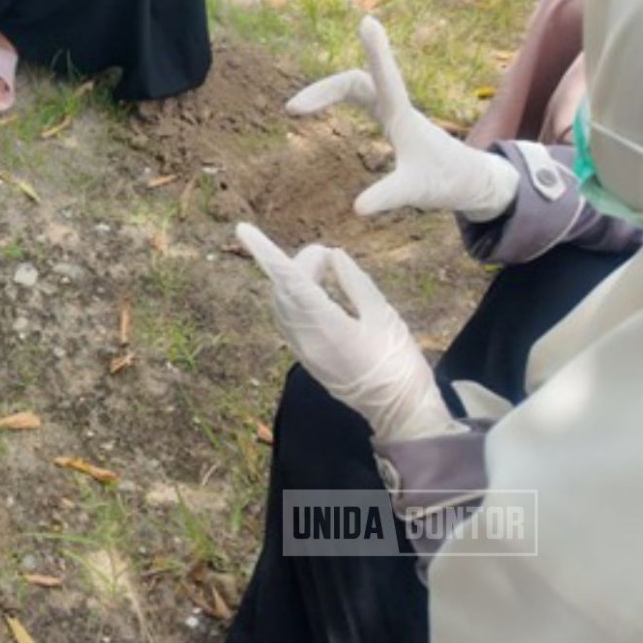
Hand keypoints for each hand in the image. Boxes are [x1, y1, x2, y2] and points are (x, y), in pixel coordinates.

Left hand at [235, 224, 457, 441]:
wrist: (400, 412)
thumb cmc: (398, 363)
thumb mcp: (384, 315)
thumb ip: (355, 282)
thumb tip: (334, 256)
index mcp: (325, 326)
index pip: (288, 280)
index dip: (265, 252)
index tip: (242, 230)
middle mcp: (304, 338)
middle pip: (284, 289)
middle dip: (298, 264)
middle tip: (328, 256)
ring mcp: (301, 350)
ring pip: (282, 304)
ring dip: (296, 281)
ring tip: (326, 271)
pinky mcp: (304, 357)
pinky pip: (288, 319)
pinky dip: (297, 299)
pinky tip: (320, 293)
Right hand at [287, 16, 519, 219]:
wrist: (470, 180)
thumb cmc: (445, 182)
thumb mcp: (415, 192)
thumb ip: (388, 196)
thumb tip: (356, 208)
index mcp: (403, 118)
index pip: (384, 78)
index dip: (375, 52)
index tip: (367, 21)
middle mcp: (396, 108)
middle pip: (355, 81)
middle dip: (324, 89)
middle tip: (292, 109)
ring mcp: (392, 112)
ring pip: (354, 86)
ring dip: (326, 92)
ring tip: (296, 109)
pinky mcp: (389, 121)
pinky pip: (357, 97)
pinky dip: (335, 96)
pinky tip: (315, 109)